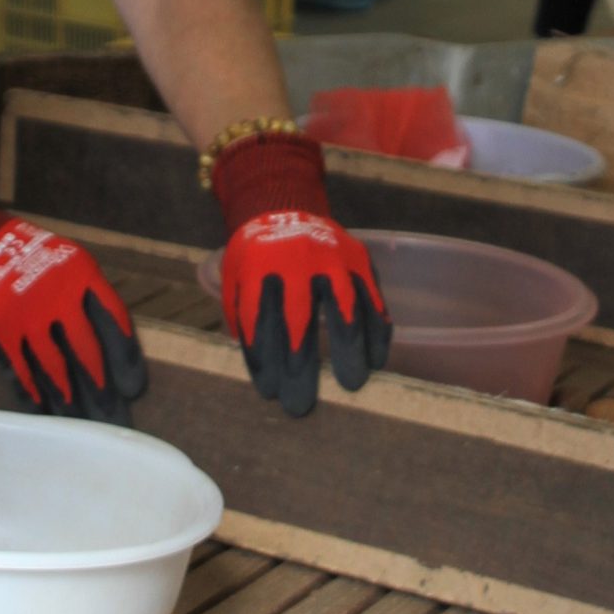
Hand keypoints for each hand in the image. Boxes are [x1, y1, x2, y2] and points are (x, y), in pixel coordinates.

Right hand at [0, 167, 144, 421]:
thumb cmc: (25, 253)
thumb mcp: (67, 260)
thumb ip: (88, 295)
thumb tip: (113, 339)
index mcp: (82, 275)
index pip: (115, 319)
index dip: (126, 356)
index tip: (133, 387)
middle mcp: (59, 298)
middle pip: (87, 351)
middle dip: (101, 388)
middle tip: (114, 417)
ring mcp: (29, 316)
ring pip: (56, 367)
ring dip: (69, 398)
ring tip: (81, 422)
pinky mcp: (2, 331)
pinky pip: (22, 369)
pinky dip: (33, 391)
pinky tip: (44, 410)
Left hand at [209, 131, 388, 416]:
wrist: (287, 207)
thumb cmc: (256, 257)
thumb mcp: (236, 278)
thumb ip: (241, 318)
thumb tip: (258, 368)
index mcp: (257, 268)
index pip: (258, 322)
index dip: (264, 361)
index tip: (270, 393)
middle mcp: (295, 262)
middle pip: (299, 322)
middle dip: (300, 368)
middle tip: (302, 406)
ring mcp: (331, 259)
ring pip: (344, 309)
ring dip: (349, 350)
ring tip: (353, 384)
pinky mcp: (359, 259)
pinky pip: (372, 298)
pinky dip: (377, 330)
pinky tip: (378, 359)